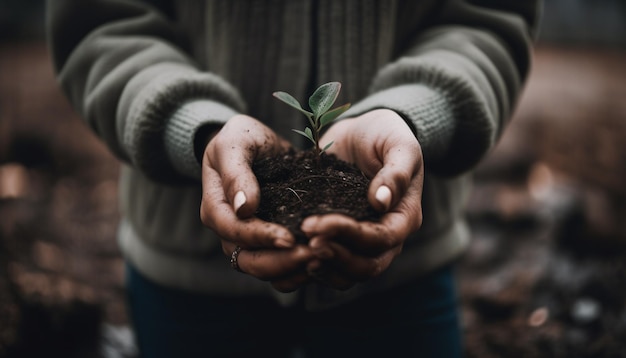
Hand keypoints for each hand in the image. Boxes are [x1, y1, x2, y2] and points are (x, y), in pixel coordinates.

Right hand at [200, 114, 313, 291]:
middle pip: (249, 261)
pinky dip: (300, 270)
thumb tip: (244, 208)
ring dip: (294, 269)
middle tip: (314, 254)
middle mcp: (230, 232)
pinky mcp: (270, 242)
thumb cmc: (241, 138)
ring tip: (323, 259)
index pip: (234, 232)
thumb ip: (236, 172)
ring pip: (266, 270)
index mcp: (216, 209)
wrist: (253, 142)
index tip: (289, 238)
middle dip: (282, 262)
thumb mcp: (235, 144)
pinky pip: (281, 267)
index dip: (261, 238)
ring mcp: (250, 241)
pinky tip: (323, 261)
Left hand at [301, 109, 423, 289]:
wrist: (364, 133)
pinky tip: (293, 253)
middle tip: (305, 241)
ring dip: (324, 267)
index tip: (317, 224)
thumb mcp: (399, 144)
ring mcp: (363, 241)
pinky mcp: (342, 239)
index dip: (350, 236)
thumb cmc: (386, 135)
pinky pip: (332, 265)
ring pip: (349, 273)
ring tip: (298, 252)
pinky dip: (315, 265)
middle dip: (335, 256)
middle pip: (367, 266)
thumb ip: (396, 172)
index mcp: (404, 216)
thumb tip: (381, 202)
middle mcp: (386, 236)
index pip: (382, 239)